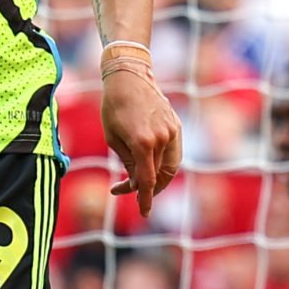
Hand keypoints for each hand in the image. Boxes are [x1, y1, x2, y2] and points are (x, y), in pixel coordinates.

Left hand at [101, 66, 181, 217]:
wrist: (129, 76)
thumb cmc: (114, 106)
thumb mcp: (112, 137)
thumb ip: (127, 162)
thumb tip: (137, 180)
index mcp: (143, 143)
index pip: (147, 180)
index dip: (145, 199)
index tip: (143, 212)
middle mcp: (161, 138)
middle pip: (159, 175)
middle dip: (146, 187)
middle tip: (128, 188)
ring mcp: (172, 131)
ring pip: (170, 166)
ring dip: (158, 177)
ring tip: (141, 179)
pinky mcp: (176, 125)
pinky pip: (174, 152)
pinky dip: (165, 162)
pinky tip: (150, 162)